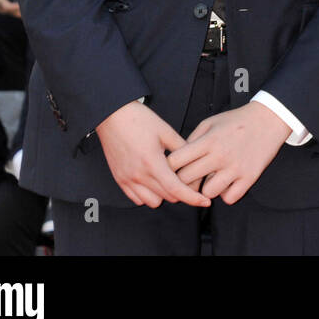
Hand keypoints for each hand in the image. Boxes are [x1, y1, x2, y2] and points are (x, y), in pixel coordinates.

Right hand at [95, 101, 210, 207]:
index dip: (193, 198)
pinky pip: (136, 198)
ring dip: (164, 195)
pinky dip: (148, 195)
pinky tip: (154, 182)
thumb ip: (182, 148)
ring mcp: (127, 179)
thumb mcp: (166, 131)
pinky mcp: (119, 179)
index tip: (205, 201)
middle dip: (181, 193)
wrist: (112, 116)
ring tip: (169, 180)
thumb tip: (196, 160)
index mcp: (152, 163)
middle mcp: (138, 176)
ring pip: (151, 202)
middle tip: (189, 182)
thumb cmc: (139, 120)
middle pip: (167, 197)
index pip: (176, 190)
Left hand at [167, 102, 290, 204]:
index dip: (170, 166)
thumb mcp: (210, 122)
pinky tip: (228, 183)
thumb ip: (192, 140)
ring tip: (212, 179)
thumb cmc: (237, 121)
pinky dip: (227, 193)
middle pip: (186, 180)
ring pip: (207, 193)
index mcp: (208, 140)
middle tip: (190, 177)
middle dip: (184, 180)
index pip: (175, 162)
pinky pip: (229, 198)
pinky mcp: (249, 178)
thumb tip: (177, 160)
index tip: (174, 167)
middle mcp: (220, 156)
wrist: (268, 120)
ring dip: (207, 188)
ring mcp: (235, 168)